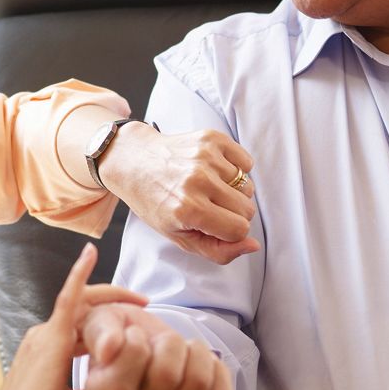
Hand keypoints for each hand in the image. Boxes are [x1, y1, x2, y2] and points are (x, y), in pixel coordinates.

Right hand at [0, 244, 146, 389]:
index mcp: (48, 353)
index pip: (81, 327)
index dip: (106, 324)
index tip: (134, 327)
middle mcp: (44, 337)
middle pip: (84, 310)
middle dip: (115, 304)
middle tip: (145, 305)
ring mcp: (45, 335)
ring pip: (81, 303)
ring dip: (110, 296)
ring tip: (138, 296)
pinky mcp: (50, 338)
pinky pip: (68, 298)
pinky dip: (79, 275)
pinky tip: (90, 254)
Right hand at [79, 302, 232, 389]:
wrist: (148, 366)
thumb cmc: (123, 341)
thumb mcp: (102, 325)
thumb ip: (101, 331)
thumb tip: (109, 347)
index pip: (124, 377)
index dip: (135, 343)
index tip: (134, 336)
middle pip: (166, 375)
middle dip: (170, 343)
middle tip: (164, 342)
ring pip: (197, 384)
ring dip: (196, 354)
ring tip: (185, 352)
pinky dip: (218, 372)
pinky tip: (203, 366)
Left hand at [97, 124, 260, 264]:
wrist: (134, 161)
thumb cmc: (156, 203)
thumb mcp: (179, 237)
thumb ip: (219, 251)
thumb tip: (254, 245)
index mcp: (189, 210)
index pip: (240, 229)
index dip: (230, 232)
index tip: (214, 225)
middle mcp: (198, 181)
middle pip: (247, 208)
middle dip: (233, 213)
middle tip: (209, 206)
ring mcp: (205, 157)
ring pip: (248, 186)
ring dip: (232, 190)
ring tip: (207, 187)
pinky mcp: (211, 138)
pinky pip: (246, 162)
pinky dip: (236, 169)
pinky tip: (213, 171)